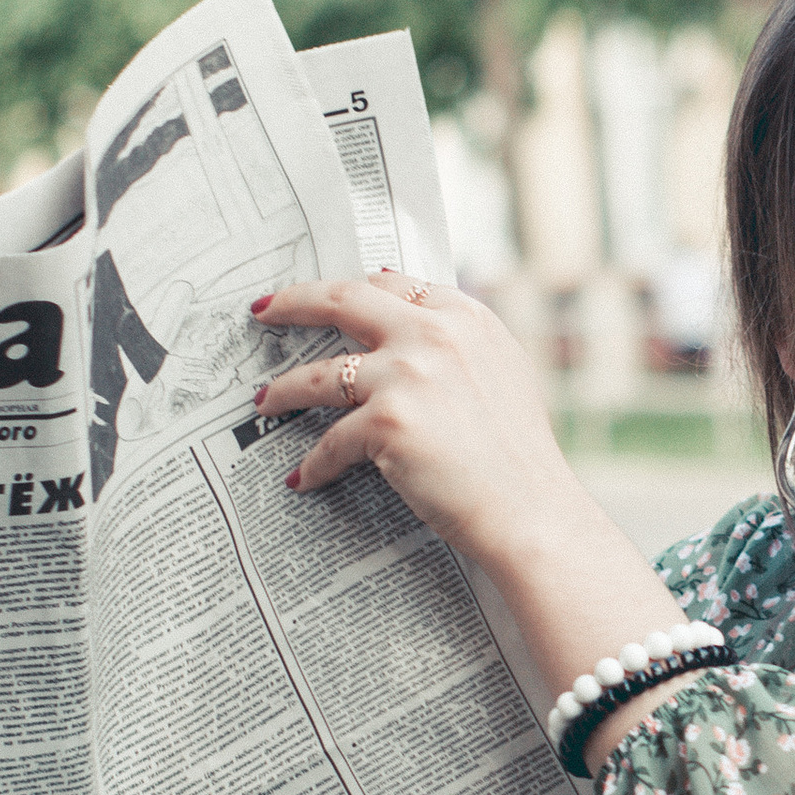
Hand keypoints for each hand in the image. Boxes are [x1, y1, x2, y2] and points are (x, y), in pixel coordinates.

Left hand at [249, 271, 705, 753]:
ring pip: (320, 374)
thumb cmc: (520, 458)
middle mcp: (436, 334)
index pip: (395, 285)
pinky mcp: (388, 421)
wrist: (531, 510)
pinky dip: (314, 464)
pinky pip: (331, 441)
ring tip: (264, 401)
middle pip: (344, 300)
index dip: (355, 287)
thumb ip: (461, 347)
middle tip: (264, 311)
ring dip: (283, 390)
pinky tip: (305, 479)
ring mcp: (409, 374)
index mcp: (467, 318)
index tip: (326, 292)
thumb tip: (414, 329)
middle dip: (293, 301)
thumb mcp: (504, 377)